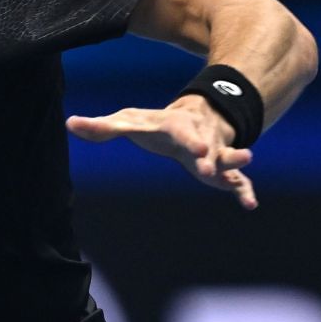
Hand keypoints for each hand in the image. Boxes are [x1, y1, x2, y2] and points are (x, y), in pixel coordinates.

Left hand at [65, 95, 257, 209]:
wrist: (196, 116)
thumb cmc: (156, 124)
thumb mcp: (129, 121)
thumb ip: (102, 127)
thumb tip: (70, 124)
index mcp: (176, 127)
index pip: (183, 133)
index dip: (190, 140)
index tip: (199, 149)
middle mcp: (199, 138)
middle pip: (207, 147)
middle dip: (211, 156)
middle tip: (209, 166)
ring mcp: (214, 154)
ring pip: (228, 159)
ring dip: (235, 162)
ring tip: (246, 164)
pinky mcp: (223, 170)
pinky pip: (237, 181)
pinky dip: (244, 190)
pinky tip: (250, 205)